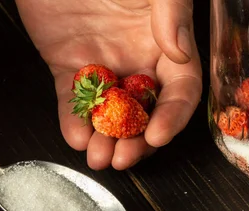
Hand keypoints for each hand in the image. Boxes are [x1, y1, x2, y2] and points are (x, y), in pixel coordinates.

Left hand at [15, 0, 201, 169]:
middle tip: (123, 158)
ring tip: (98, 157)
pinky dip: (72, 121)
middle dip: (135, 141)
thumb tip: (178, 55)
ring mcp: (104, 66)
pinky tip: (75, 136)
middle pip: (144, 113)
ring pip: (109, 115)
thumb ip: (173, 14)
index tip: (156, 135)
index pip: (179, 90)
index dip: (171, 117)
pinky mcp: (68, 65)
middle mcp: (138, 61)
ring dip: (105, 141)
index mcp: (167, 44)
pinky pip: (72, 100)